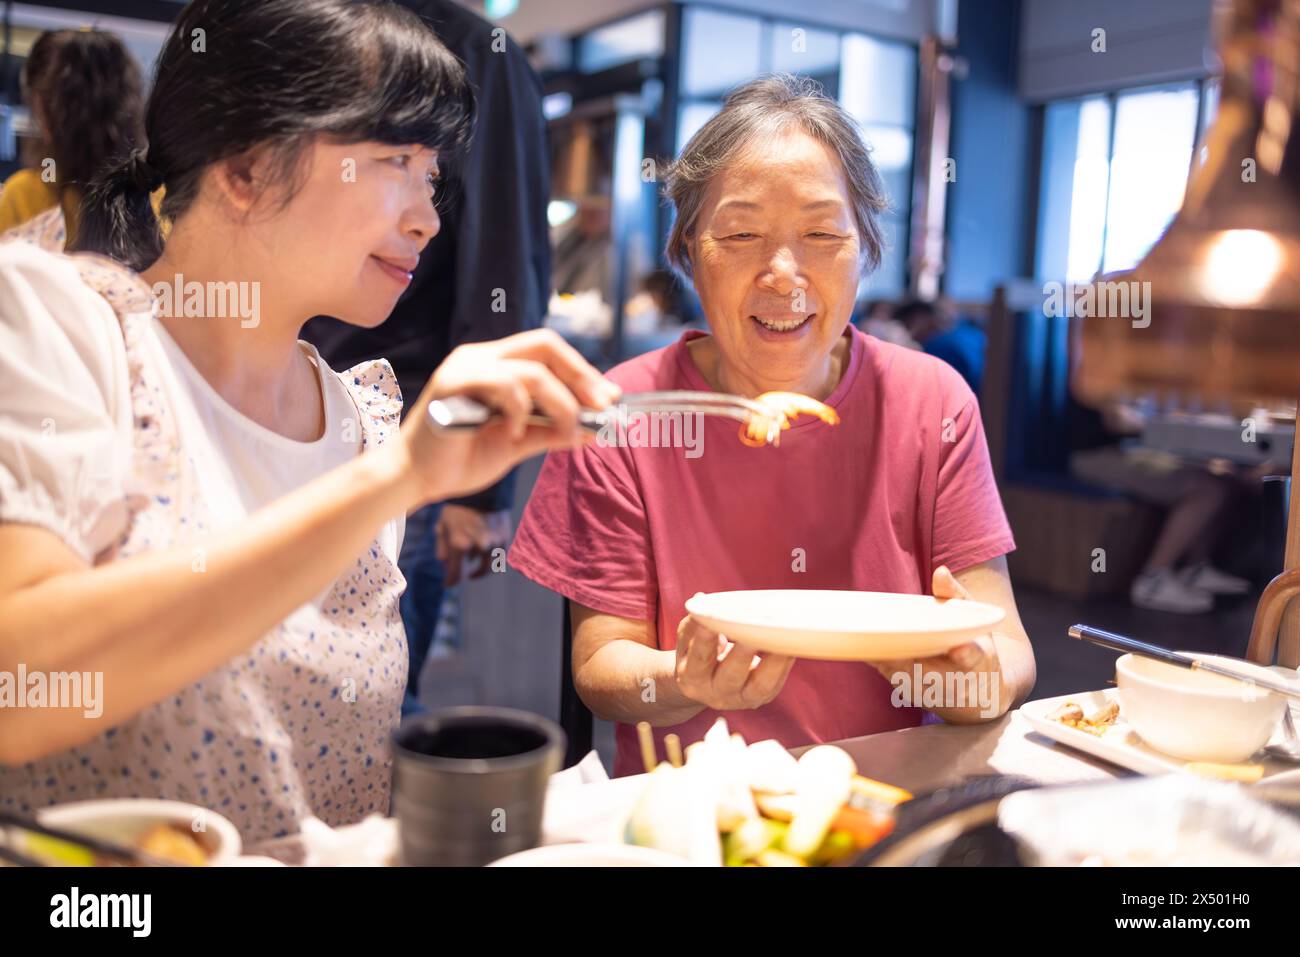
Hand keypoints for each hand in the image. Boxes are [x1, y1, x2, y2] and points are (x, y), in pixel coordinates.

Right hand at [398, 329, 620, 505]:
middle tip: (603, 405)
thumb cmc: (460, 459)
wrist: (415, 480)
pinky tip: (515, 433)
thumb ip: (551, 432)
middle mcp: (481, 357)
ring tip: (567, 430)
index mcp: (496, 365)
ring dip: (561, 402)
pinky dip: (520, 410)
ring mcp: (465, 366)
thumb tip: (594, 430)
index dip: (583, 371)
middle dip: (582, 375)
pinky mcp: (451, 383)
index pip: (549, 352)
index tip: (611, 398)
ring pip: (532, 369)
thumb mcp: (518, 444)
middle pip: (545, 344)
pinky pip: (504, 385)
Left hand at [436, 506, 512, 585]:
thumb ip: (442, 548)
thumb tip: (445, 566)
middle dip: (463, 571)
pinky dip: (490, 558)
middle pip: (471, 571)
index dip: (451, 581)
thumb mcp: (442, 526)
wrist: (480, 488)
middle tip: (459, 571)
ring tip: (473, 568)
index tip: (447, 584)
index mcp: (460, 544)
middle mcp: (479, 546)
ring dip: (478, 568)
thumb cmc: (456, 507)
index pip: (457, 574)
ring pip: (486, 566)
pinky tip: (483, 554)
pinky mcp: (504, 537)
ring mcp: (494, 542)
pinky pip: (497, 556)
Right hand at [673, 611, 794, 711]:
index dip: (704, 639)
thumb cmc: (697, 654)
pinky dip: (784, 665)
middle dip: (742, 656)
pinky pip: (774, 684)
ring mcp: (740, 699)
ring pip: (759, 685)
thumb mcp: (688, 641)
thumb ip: (693, 623)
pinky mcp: (760, 697)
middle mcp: (714, 693)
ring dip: (773, 663)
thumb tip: (701, 598)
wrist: (705, 686)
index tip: (710, 621)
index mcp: (692, 677)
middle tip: (751, 636)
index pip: (700, 658)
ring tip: (783, 640)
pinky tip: (791, 646)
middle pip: (730, 676)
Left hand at [868, 565, 1005, 719]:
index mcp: (979, 661)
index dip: (965, 655)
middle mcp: (959, 683)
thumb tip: (941, 571)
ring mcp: (936, 695)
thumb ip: (955, 595)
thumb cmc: (972, 644)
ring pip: (910, 681)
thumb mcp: (972, 619)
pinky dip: (883, 666)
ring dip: (890, 665)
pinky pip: (896, 681)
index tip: (958, 649)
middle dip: (911, 663)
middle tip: (889, 646)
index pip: (973, 659)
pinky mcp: (915, 696)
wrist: (977, 692)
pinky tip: (866, 650)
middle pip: (933, 675)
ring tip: (869, 643)